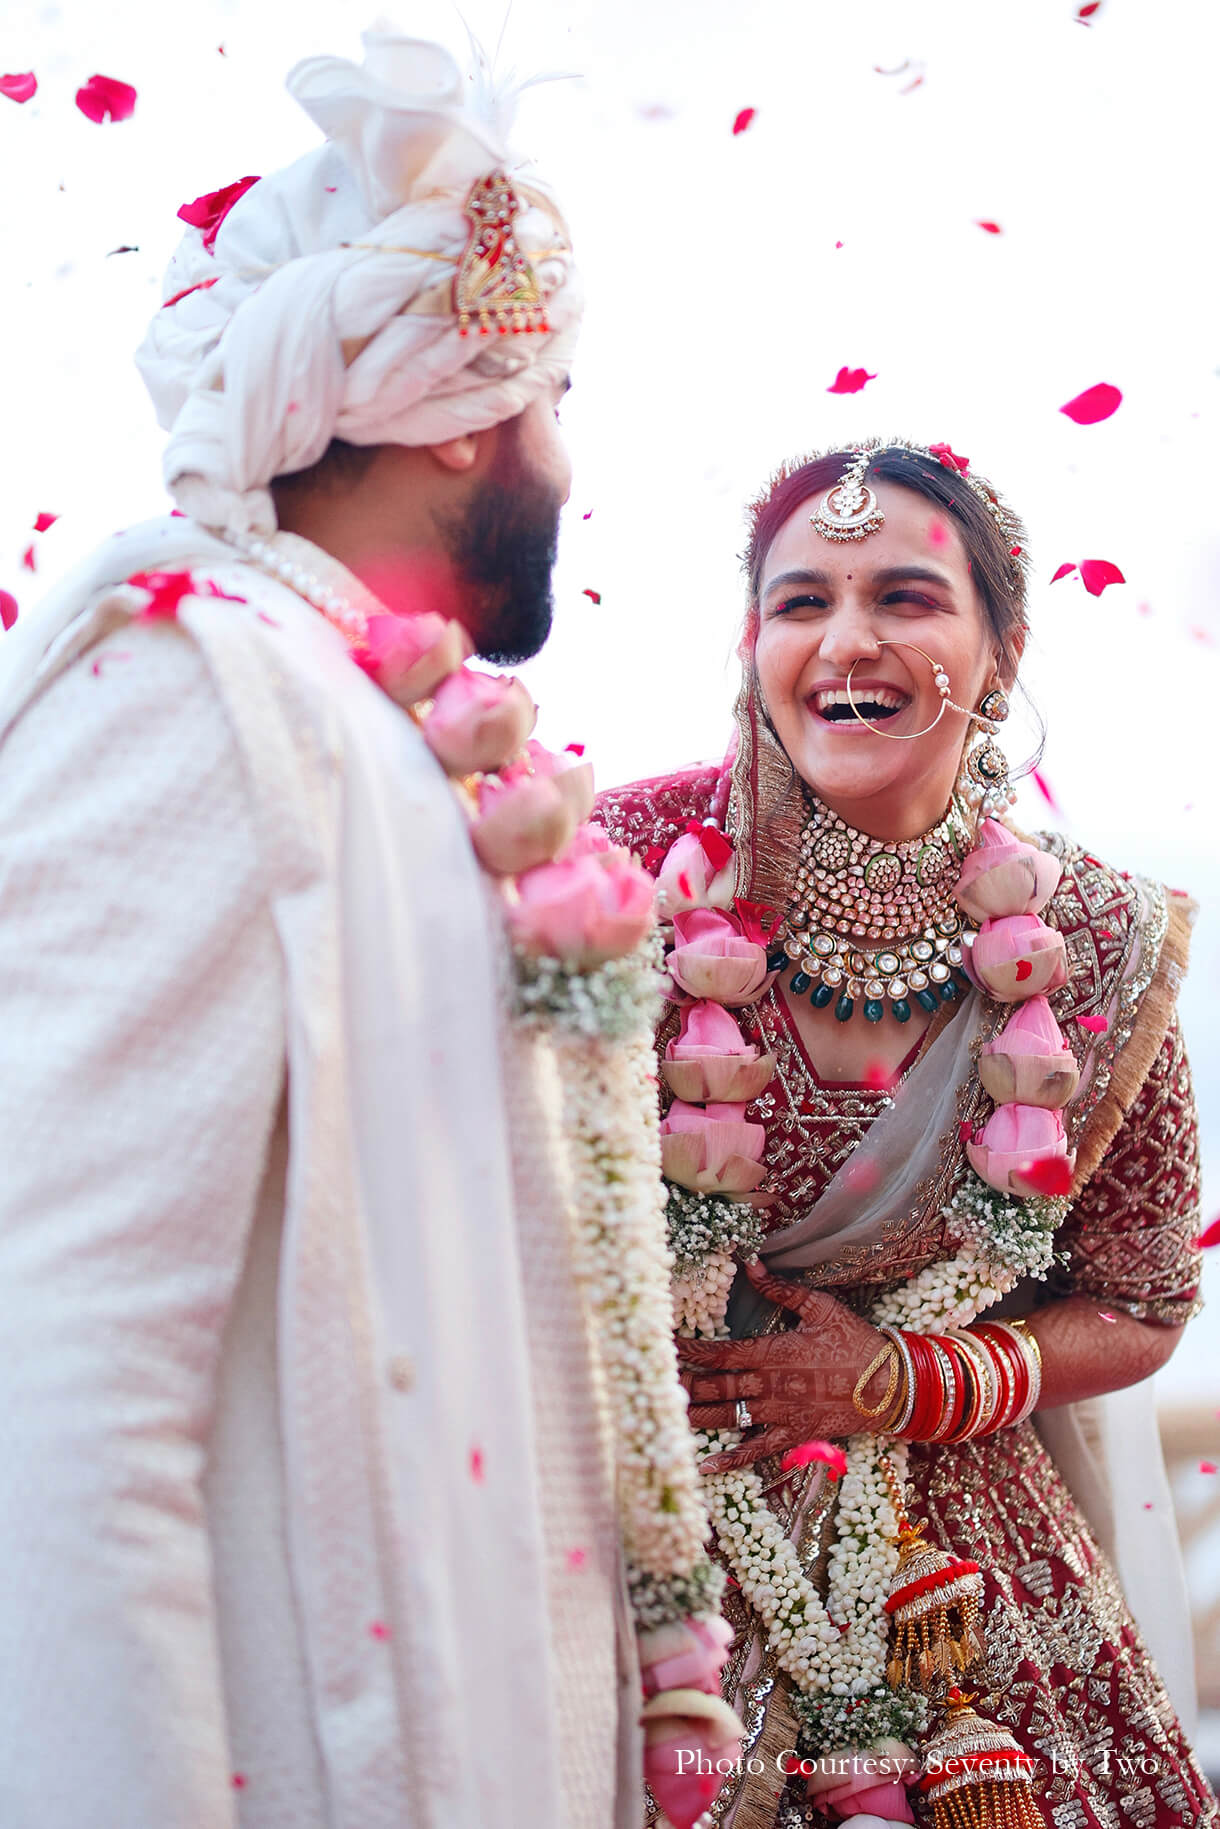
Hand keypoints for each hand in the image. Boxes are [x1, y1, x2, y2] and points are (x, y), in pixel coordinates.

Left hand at [676, 1259, 892, 1473]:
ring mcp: (780, 1414)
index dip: (689, 1352)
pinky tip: (706, 1465)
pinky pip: (756, 1450)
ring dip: (697, 1416)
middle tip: (655, 1384)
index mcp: (772, 1353)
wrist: (889, 1386)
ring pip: (729, 1417)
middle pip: (716, 1387)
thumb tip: (750, 1263)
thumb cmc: (855, 1341)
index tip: (665, 1348)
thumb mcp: (820, 1307)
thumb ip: (781, 1289)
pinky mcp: (793, 1435)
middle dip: (684, 1385)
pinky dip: (730, 1459)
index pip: (719, 1354)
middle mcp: (770, 1386)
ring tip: (669, 1414)